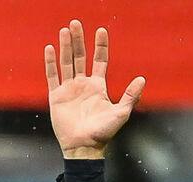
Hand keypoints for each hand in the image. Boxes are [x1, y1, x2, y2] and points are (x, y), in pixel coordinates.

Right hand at [45, 21, 144, 159]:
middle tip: (75, 23)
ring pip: (67, 63)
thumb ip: (130, 95)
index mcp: (98, 86)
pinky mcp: (56, 97)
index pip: (99, 60)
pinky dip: (51, 63)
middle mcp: (83, 84)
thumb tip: (142, 78)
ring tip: (65, 30)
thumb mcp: (121, 113)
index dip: (100, 45)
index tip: (100, 30)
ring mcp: (69, 90)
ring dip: (66, 46)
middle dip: (78, 40)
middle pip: (80, 56)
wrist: (84, 147)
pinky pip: (53, 76)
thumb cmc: (103, 133)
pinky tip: (50, 49)